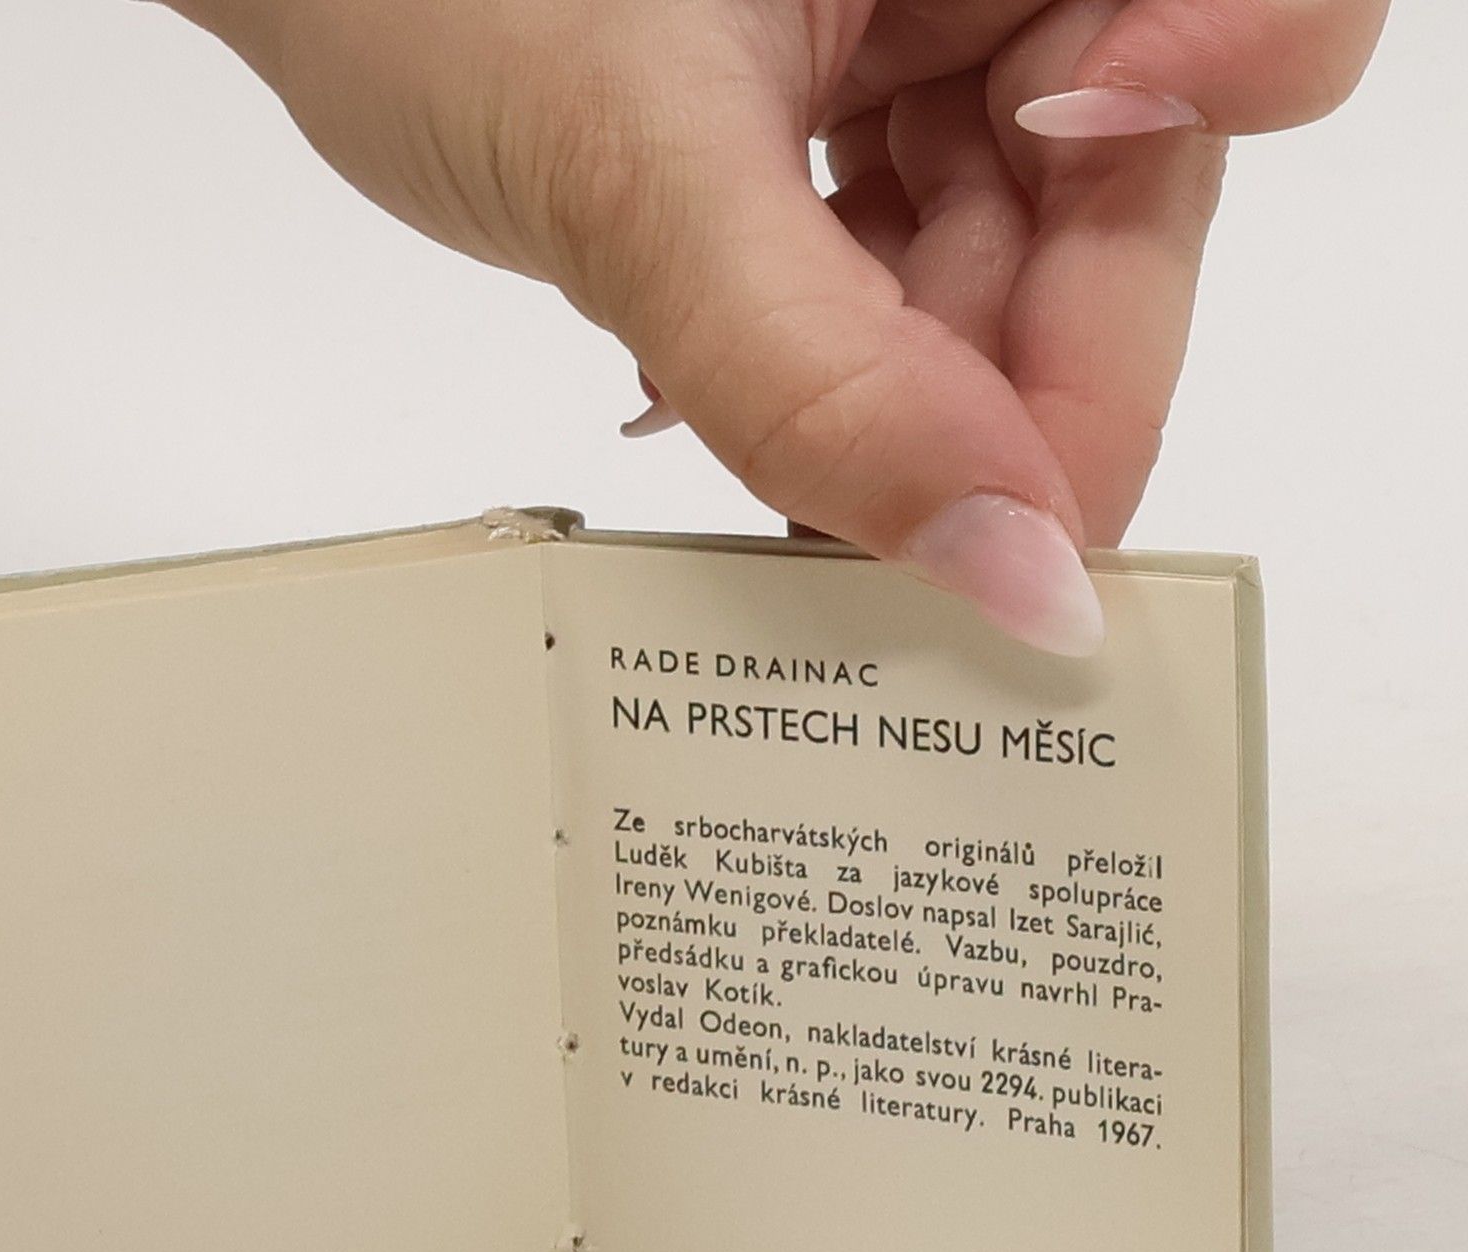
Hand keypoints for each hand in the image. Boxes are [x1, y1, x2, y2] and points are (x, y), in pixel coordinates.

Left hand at [171, 0, 1387, 651]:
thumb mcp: (640, 172)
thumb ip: (820, 374)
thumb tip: (1009, 564)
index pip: (1238, 50)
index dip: (1182, 251)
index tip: (1066, 442)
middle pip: (1118, 203)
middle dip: (1022, 396)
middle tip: (941, 571)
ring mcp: (918, 41)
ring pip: (1008, 266)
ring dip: (918, 414)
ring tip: (817, 521)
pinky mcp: (840, 121)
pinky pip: (906, 275)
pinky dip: (851, 380)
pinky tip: (771, 431)